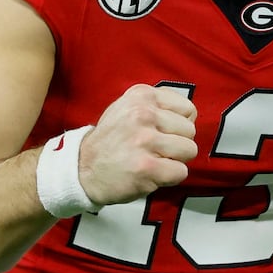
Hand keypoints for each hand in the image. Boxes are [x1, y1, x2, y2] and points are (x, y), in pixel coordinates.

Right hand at [77, 84, 198, 206]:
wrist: (82, 168)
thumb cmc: (112, 139)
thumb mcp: (127, 107)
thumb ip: (158, 105)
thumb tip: (191, 114)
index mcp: (141, 96)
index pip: (188, 109)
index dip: (179, 125)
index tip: (163, 132)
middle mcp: (143, 114)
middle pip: (190, 130)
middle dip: (177, 143)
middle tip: (155, 149)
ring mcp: (144, 140)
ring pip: (189, 150)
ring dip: (175, 160)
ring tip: (153, 160)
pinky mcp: (146, 167)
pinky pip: (181, 171)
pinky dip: (170, 177)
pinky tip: (151, 174)